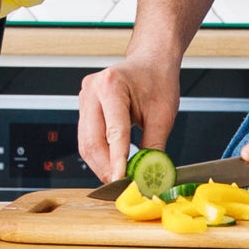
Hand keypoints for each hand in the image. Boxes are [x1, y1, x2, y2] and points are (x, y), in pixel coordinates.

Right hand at [78, 53, 180, 183]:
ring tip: (118, 179)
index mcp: (112, 85)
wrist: (151, 61)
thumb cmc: (158, 80)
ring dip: (101, 165)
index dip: (117, 160)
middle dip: (106, 168)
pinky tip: (112, 165)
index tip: (122, 181)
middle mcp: (92, 90)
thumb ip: (154, 147)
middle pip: (92, 141)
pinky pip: (87, 138)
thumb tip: (148, 176)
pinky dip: (99, 155)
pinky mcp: (84, 107)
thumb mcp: (163, 114)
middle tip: (122, 187)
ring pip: (86, 143)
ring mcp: (84, 98)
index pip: (113, 131)